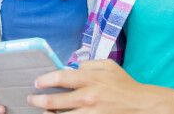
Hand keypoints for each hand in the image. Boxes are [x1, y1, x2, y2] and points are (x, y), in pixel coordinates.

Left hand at [28, 59, 173, 113]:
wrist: (143, 106)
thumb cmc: (125, 85)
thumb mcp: (109, 66)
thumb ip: (89, 64)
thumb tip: (73, 67)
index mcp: (91, 78)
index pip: (61, 77)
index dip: (45, 79)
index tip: (37, 82)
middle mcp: (88, 96)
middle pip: (55, 100)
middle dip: (39, 100)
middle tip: (31, 99)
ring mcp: (91, 113)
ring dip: (49, 113)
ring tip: (43, 111)